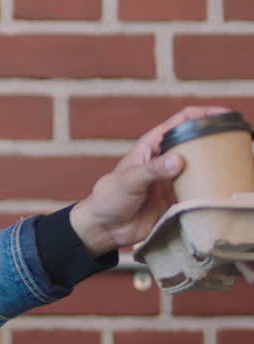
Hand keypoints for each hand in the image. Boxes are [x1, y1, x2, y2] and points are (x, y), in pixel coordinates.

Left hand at [70, 106, 232, 255]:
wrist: (104, 229)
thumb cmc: (109, 198)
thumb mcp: (128, 181)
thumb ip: (152, 170)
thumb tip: (179, 160)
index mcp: (153, 147)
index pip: (181, 122)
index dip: (204, 114)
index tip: (226, 115)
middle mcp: (166, 160)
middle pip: (197, 143)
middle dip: (218, 140)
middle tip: (241, 143)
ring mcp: (174, 180)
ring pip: (202, 167)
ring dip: (219, 166)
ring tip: (240, 165)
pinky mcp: (177, 200)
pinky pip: (199, 191)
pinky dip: (212, 189)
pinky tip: (227, 190)